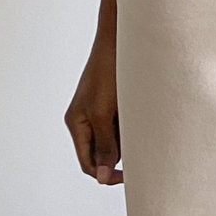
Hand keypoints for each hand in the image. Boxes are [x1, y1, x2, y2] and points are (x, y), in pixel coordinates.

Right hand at [64, 30, 123, 184]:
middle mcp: (85, 118)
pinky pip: (121, 122)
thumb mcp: (103, 113)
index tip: (130, 175)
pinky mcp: (112, 99)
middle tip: (137, 142)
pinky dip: (131, 121)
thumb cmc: (107, 72)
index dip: (107, 174)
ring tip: (136, 119)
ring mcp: (98, 108)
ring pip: (114, 137)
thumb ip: (104, 145)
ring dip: (127, 135)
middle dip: (119, 151)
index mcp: (76, 123)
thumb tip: (101, 177)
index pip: (88, 163)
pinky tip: (139, 110)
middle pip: (102, 152)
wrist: (118, 38)